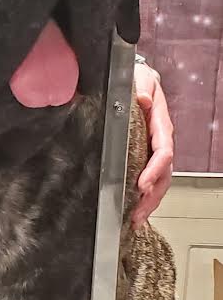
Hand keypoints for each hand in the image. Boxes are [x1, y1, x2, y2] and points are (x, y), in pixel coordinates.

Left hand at [133, 61, 173, 226]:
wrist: (142, 82)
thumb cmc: (141, 83)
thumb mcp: (141, 81)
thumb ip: (142, 90)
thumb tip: (143, 101)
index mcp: (160, 126)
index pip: (162, 152)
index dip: (153, 170)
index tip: (141, 184)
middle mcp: (161, 142)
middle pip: (163, 174)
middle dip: (152, 196)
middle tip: (137, 213)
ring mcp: (155, 151)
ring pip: (159, 181)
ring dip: (149, 201)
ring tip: (136, 218)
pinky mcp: (147, 156)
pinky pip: (151, 178)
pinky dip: (145, 196)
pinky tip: (135, 209)